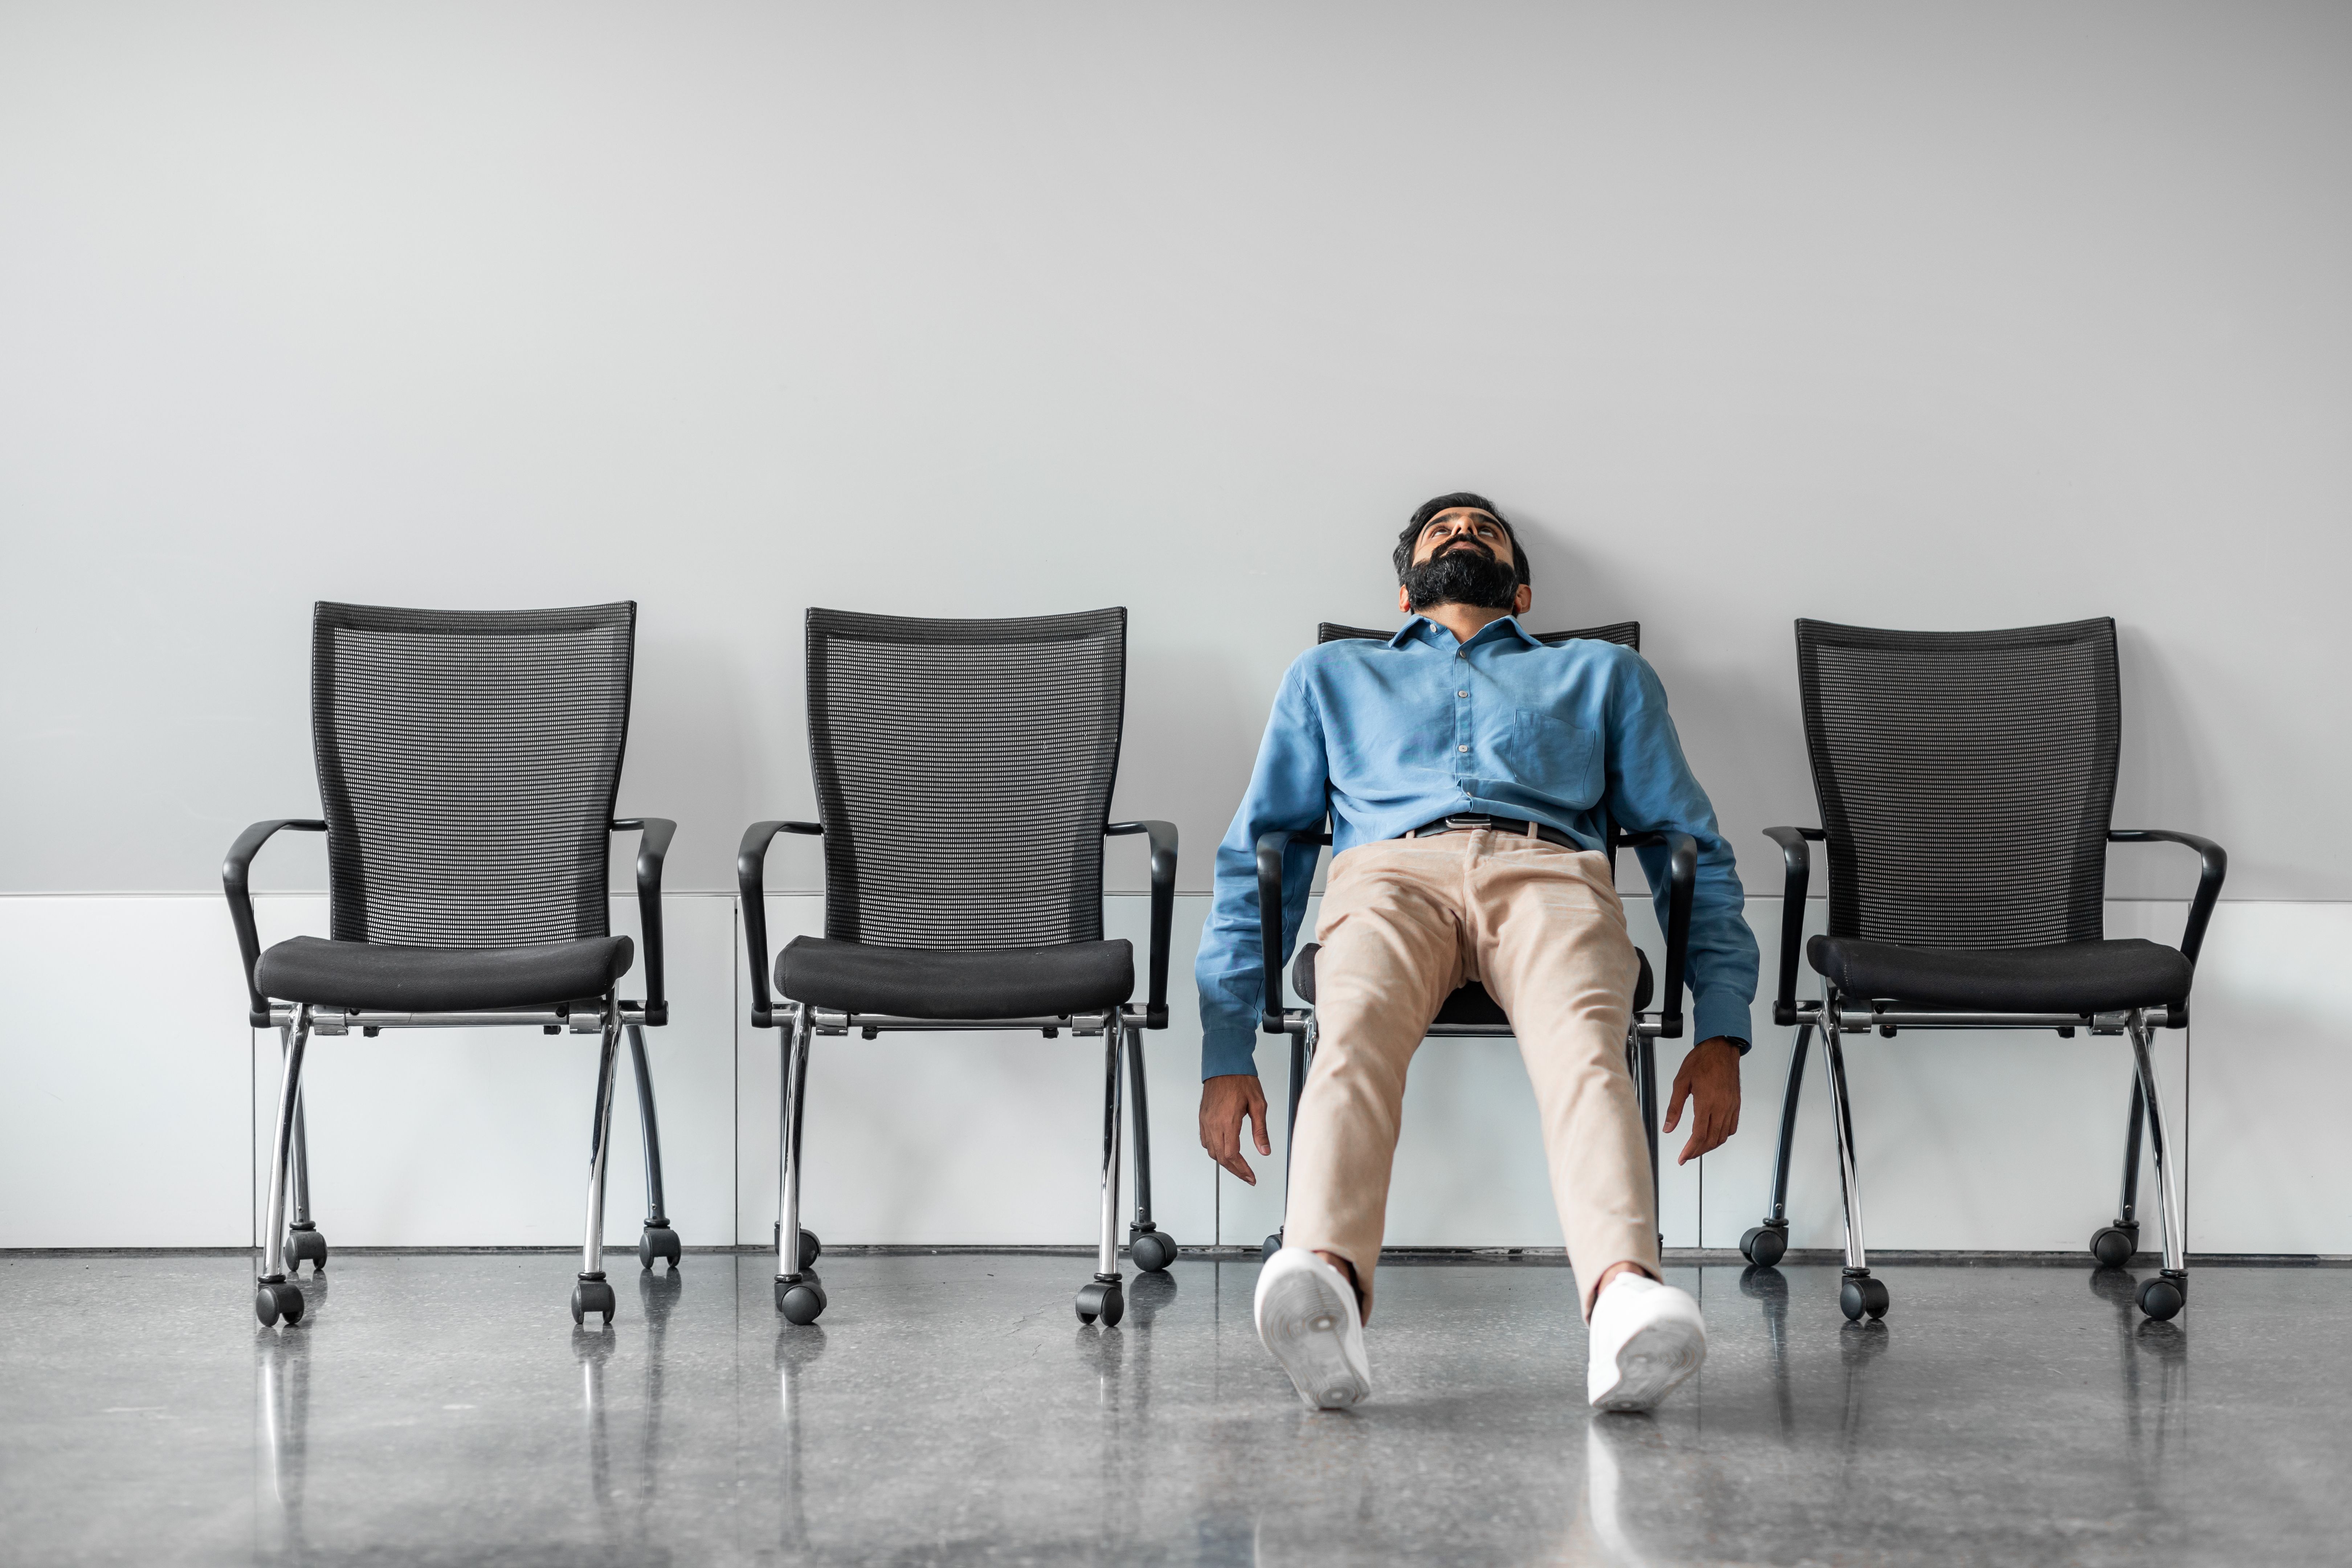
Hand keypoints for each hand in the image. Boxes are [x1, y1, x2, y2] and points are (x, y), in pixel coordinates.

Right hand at [1199, 1073, 1271, 1183]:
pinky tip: (1224, 1152)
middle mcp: (1213, 1123)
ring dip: (1224, 1162)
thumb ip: (1261, 1131)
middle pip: (1221, 1157)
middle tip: (1247, 1177)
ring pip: (1212, 1151)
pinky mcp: (1203, 1118)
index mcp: (1228, 1121)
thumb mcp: (1258, 1105)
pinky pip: (1205, 1141)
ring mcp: (1206, 1121)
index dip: (1242, 1170)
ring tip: (1238, 1167)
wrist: (1224, 1064)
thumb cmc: (1241, 1079)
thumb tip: (1264, 1150)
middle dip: (1235, 1171)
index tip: (1251, 1177)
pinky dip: (1215, 1151)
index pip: (1232, 1155)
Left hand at [1662, 1037, 1740, 1164]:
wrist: (1721, 1047)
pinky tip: (1714, 1136)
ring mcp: (1731, 1106)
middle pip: (1711, 1140)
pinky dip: (1722, 1136)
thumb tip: (1668, 1127)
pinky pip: (1732, 1127)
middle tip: (1687, 1156)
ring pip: (1723, 1136)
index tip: (1682, 1158)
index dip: (1690, 1150)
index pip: (1699, 1135)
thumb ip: (1674, 1108)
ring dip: (1710, 1146)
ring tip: (1698, 1148)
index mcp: (1706, 1102)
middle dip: (1698, 1152)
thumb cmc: (1702, 1060)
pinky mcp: (1736, 1104)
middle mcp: (1721, 1107)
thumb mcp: (1681, 1082)